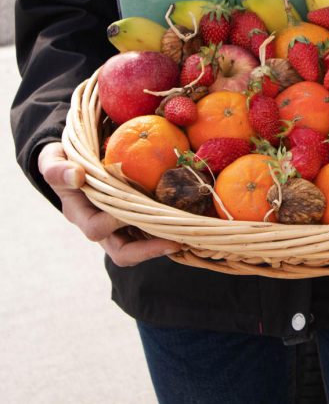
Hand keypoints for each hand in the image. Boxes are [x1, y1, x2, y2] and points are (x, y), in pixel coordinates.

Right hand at [38, 142, 179, 265]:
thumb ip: (57, 167)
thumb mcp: (53, 160)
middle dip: (149, 249)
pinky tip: (192, 223)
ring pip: (143, 248)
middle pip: (123, 252)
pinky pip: (154, 233)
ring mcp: (120, 228)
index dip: (114, 222)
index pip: (96, 229)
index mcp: (80, 214)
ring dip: (165, 244)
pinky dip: (171, 230)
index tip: (133, 206)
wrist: (78, 164)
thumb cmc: (66, 162)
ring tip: (189, 237)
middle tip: (176, 239)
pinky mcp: (138, 221)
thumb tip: (75, 175)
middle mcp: (102, 226)